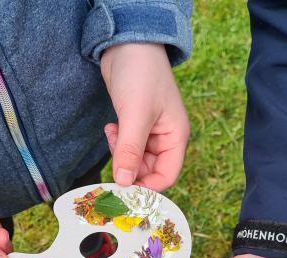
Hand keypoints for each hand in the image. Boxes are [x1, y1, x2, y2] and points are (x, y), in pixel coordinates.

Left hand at [100, 44, 188, 190]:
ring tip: (112, 132)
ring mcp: (150, 132)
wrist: (127, 43)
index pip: (166, 176)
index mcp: (176, 137)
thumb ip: (129, 151)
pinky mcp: (135, 125)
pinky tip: (111, 127)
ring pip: (135, 160)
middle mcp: (165, 138)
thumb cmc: (140, 75)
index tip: (124, 186)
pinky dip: (117, 143)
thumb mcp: (135, 115)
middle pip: (149, 171)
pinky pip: (127, 147)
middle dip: (129, 167)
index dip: (147, 186)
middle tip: (113, 151)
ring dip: (120, 153)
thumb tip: (123, 182)